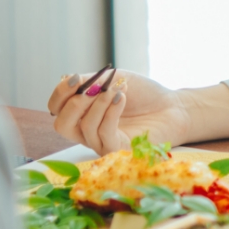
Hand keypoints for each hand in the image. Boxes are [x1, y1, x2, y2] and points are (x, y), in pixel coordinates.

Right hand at [45, 69, 192, 154]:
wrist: (173, 107)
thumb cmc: (143, 93)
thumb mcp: (113, 79)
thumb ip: (89, 80)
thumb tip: (68, 80)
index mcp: (81, 112)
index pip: (56, 108)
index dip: (60, 93)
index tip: (76, 78)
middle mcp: (86, 131)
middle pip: (62, 125)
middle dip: (74, 103)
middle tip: (93, 87)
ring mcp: (101, 142)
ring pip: (85, 127)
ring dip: (99, 104)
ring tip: (118, 90)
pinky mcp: (117, 150)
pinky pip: (104, 134)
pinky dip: (110, 113)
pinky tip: (121, 98)